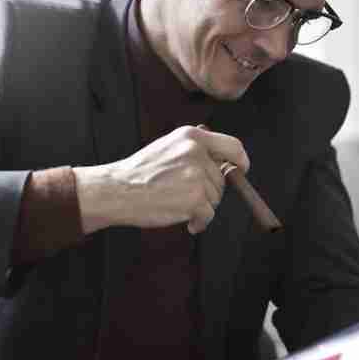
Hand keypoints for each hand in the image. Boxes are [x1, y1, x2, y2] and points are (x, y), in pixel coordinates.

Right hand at [73, 126, 249, 234]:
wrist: (117, 189)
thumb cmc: (140, 172)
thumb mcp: (168, 146)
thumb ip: (194, 149)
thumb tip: (224, 160)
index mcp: (192, 136)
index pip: (233, 146)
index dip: (241, 161)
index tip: (241, 170)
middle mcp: (197, 153)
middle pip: (222, 179)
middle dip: (208, 192)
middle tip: (183, 195)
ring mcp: (197, 176)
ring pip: (215, 198)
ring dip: (200, 207)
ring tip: (176, 204)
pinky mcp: (195, 199)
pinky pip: (208, 215)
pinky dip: (199, 222)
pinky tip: (185, 221)